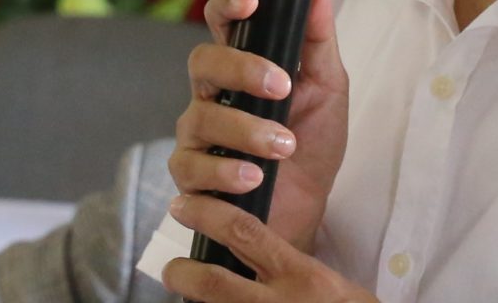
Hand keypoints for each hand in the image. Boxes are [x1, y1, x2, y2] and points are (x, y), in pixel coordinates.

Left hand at [163, 194, 377, 301]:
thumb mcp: (328, 281)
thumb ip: (295, 265)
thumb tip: (263, 249)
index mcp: (299, 273)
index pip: (245, 233)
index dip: (210, 215)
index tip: (186, 204)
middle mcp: (276, 302)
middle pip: (214, 283)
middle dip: (185, 272)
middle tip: (169, 266)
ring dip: (191, 298)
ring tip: (178, 289)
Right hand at [170, 0, 348, 250]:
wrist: (308, 206)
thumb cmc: (313, 140)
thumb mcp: (328, 84)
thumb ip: (318, 37)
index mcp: (243, 61)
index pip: (222, 18)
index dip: (228, 2)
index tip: (250, 1)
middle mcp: (213, 90)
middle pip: (203, 59)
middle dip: (241, 69)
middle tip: (280, 86)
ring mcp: (197, 130)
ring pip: (201, 115)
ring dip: (246, 129)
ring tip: (283, 146)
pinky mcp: (190, 174)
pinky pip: (192, 165)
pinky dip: (226, 170)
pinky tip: (253, 176)